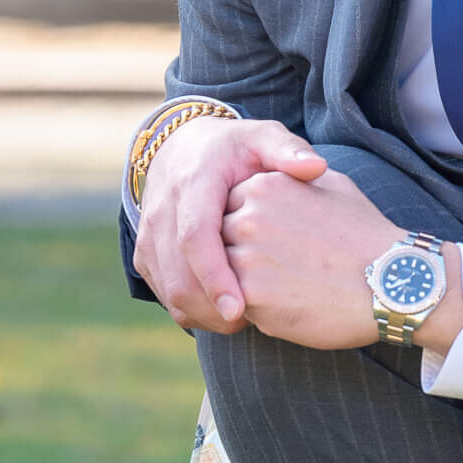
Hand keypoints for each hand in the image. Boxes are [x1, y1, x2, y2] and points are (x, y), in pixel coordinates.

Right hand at [134, 116, 326, 331]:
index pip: (196, 237)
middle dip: (209, 307)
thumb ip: (288, 151)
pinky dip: (190, 309)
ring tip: (243, 320)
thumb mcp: (262, 138)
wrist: (183, 148)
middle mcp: (163, 211)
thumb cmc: (235, 148)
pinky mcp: (145, 253)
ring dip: (202, 313)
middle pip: (178, 274)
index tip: (239, 308)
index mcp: (193, 184)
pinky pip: (163, 292)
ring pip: (168, 289)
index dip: (215, 276)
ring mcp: (149, 235)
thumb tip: (316, 167)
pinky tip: (223, 314)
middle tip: (249, 323)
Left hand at [221, 166, 462, 352]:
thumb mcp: (332, 186)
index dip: (246, 229)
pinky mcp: (249, 297)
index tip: (268, 244)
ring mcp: (245, 258)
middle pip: (218, 240)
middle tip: (267, 272)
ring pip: (221, 274)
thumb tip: (286, 178)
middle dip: (235, 256)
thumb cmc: (367, 234)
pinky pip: (232, 304)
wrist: (393, 281)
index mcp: (265, 185)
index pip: (229, 206)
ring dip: (238, 285)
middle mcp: (248, 217)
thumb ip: (294, 180)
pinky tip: (280, 309)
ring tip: (273, 292)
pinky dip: (249, 310)